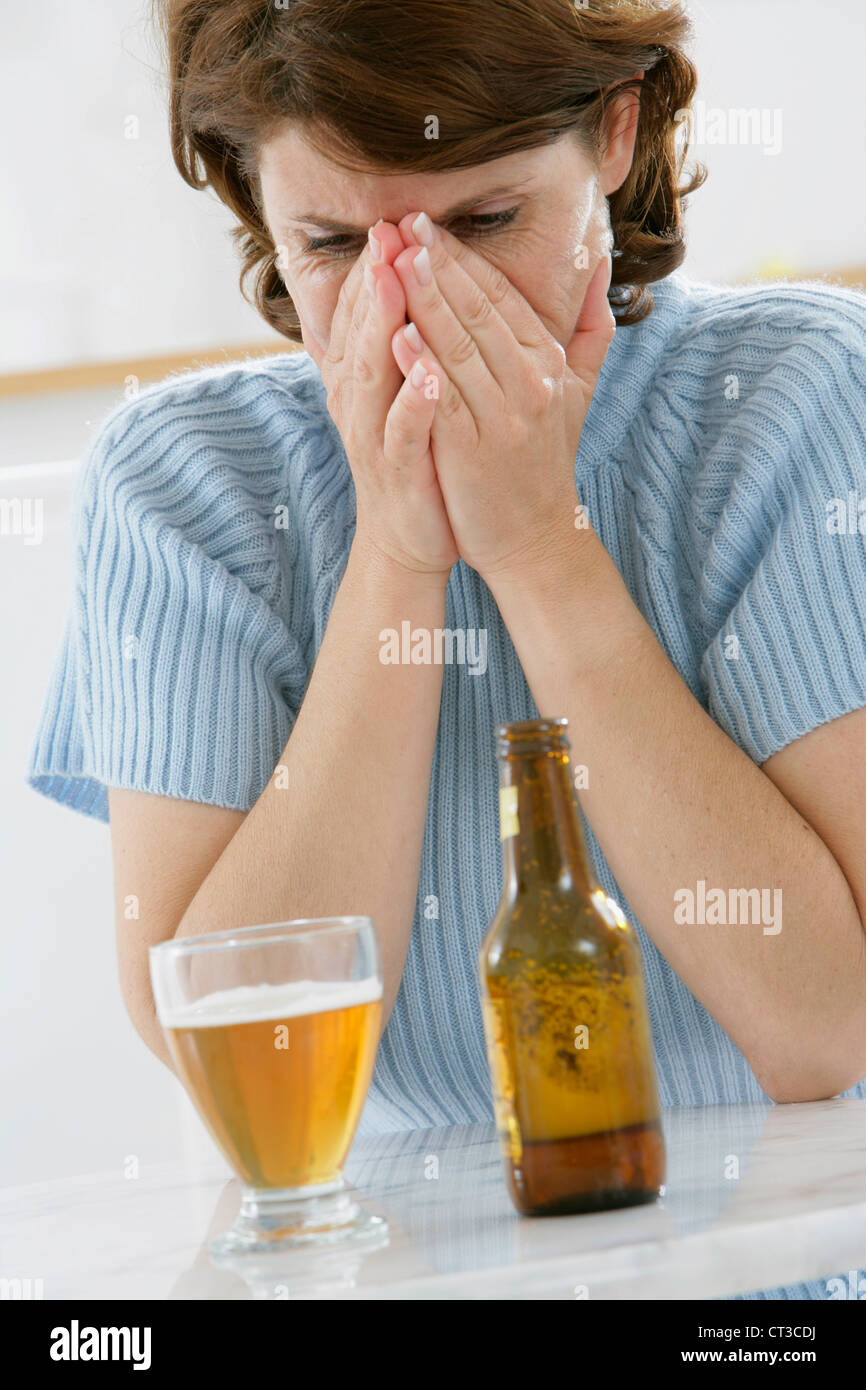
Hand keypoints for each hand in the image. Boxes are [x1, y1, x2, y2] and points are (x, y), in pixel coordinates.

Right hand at [299, 221, 458, 580]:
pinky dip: (414, 403)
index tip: (391, 222)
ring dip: (383, 328)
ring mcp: (375, 438)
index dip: (374, 268)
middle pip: (362, 332)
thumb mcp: (402, 397)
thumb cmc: (417, 461)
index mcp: (365, 380)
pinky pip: (404, 433)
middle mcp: (360, 403)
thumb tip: (403, 291)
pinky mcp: (399, 472)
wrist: (409, 541)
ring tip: (395, 283)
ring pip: (374, 376)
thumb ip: (403, 345)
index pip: (364, 313)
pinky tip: (431, 376)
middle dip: (373, 281)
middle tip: (385, 231)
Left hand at [387, 213, 615, 582]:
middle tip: (402, 224)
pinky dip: (420, 363)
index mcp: (549, 363)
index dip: (462, 258)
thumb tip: (598, 266)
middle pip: (478, 311)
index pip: (501, 296)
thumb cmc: (544, 462)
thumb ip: (589, 329)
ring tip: (392, 260)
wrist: (534, 538)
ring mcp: (503, 416)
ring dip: (423, 299)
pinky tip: (395, 333)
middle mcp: (531, 384)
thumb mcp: (579, 392)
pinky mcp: (473, 450)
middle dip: (436, 264)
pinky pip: (442, 396)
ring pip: (458, 345)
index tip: (427, 224)